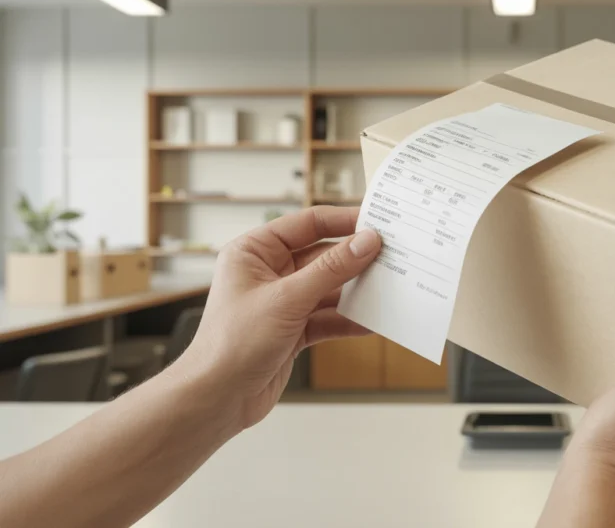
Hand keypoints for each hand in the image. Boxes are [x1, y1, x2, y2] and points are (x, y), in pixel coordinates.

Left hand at [174, 206, 380, 430]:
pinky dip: (349, 320)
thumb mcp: (287, 299)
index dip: (343, 221)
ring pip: (329, 287)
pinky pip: (329, 317)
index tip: (376, 222)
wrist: (217, 399)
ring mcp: (283, 302)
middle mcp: (268, 272)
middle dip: (355, 258)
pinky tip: (372, 322)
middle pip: (323, 255)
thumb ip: (331, 269)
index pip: (307, 224)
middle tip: (391, 255)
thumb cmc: (233, 344)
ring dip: (356, 291)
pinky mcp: (294, 329)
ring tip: (388, 288)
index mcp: (254, 251)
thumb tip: (366, 242)